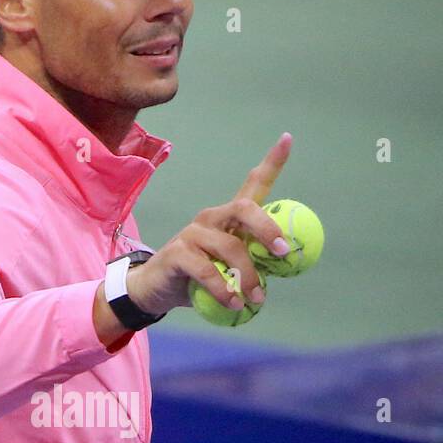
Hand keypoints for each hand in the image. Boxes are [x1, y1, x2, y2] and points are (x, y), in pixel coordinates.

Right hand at [126, 133, 293, 317]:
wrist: (155, 291)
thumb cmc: (197, 278)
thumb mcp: (229, 269)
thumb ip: (253, 263)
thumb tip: (286, 266)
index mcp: (229, 218)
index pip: (253, 184)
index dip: (272, 161)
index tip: (288, 138)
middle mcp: (212, 218)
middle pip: (245, 208)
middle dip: (267, 228)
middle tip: (282, 252)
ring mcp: (193, 233)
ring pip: (231, 247)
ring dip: (248, 276)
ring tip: (255, 299)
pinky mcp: (178, 252)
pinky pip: (207, 270)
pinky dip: (223, 289)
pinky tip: (232, 303)